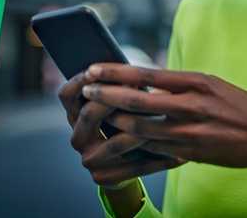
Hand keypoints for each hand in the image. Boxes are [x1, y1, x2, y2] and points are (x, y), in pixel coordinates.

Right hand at [58, 71, 184, 186]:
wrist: (123, 166)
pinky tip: (179, 154)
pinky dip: (158, 159)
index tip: (100, 69)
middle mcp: (77, 138)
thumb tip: (133, 71)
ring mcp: (88, 159)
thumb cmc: (124, 124)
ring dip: (142, 129)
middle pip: (89, 114)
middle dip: (114, 98)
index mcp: (73, 116)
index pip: (67, 94)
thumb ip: (117, 89)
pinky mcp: (103, 178)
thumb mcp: (116, 105)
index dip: (81, 81)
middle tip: (140, 88)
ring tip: (165, 120)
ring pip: (116, 142)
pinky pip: (134, 167)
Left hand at [81, 63, 246, 173]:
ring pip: (140, 128)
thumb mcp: (210, 83)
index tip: (94, 68)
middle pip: (137, 100)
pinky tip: (119, 139)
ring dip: (115, 121)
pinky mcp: (190, 153)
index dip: (115, 72)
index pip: (146, 74)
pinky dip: (133, 143)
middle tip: (86, 90)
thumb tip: (144, 80)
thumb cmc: (239, 105)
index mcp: (195, 82)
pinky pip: (153, 148)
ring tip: (97, 115)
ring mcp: (190, 132)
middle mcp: (191, 105)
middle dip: (106, 95)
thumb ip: (179, 84)